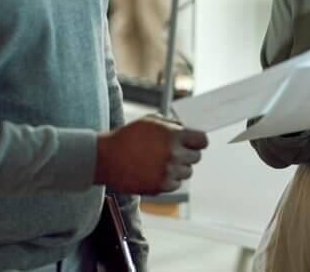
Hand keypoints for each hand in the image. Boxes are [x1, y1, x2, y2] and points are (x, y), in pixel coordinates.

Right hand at [94, 116, 208, 194]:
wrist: (107, 159)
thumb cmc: (127, 137)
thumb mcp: (149, 121)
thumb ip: (171, 124)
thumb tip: (188, 129)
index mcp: (172, 135)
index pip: (202, 140)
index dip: (198, 141)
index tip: (195, 143)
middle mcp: (173, 154)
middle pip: (196, 157)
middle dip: (187, 154)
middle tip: (174, 152)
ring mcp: (168, 172)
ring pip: (187, 172)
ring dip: (178, 167)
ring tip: (160, 162)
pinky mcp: (161, 187)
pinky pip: (176, 184)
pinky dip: (168, 179)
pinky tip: (154, 171)